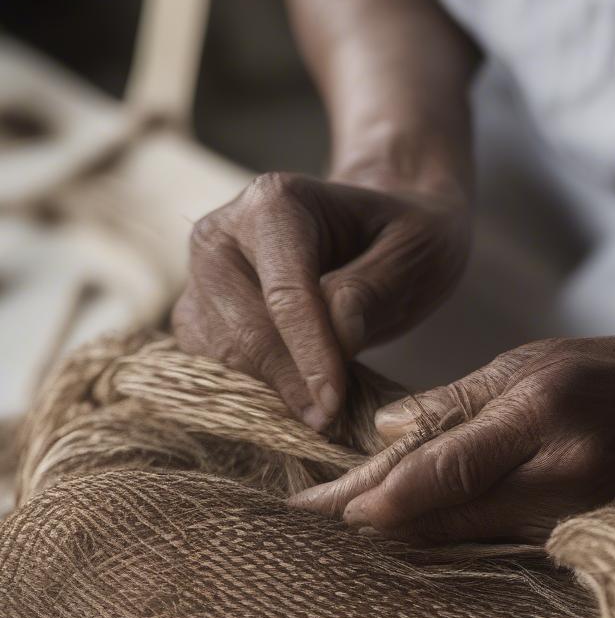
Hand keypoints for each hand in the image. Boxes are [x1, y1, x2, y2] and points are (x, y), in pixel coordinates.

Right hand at [172, 171, 469, 430]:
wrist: (377, 232)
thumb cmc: (400, 237)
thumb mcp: (415, 250)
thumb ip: (374, 290)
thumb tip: (339, 339)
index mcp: (275, 202)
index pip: (285, 293)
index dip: (310, 355)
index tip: (334, 404)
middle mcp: (222, 233)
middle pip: (244, 329)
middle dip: (290, 380)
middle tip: (334, 415)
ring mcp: (200, 275)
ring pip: (220, 354)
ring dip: (272, 390)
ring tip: (324, 404)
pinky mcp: (197, 313)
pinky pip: (208, 368)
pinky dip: (251, 390)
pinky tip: (297, 396)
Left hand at [289, 334, 614, 543]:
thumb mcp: (537, 361)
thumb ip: (461, 400)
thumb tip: (388, 433)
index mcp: (537, 413)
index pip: (441, 467)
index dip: (378, 494)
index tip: (322, 510)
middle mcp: (558, 471)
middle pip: (448, 514)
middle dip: (381, 522)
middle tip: (316, 528)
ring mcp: (579, 512)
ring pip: (474, 537)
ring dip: (415, 537)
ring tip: (357, 537)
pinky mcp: (593, 535)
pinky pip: (511, 545)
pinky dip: (464, 542)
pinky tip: (429, 542)